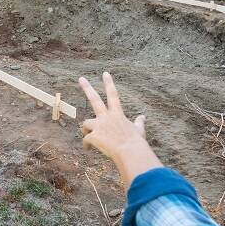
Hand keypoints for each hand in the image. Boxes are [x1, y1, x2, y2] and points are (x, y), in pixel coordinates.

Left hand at [79, 72, 161, 187]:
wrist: (130, 152)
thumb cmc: (136, 143)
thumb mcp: (139, 130)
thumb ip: (139, 122)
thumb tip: (143, 117)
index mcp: (118, 114)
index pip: (113, 95)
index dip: (109, 83)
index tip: (105, 73)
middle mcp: (107, 117)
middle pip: (94, 99)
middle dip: (87, 87)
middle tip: (81, 78)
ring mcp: (99, 126)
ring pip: (86, 123)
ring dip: (86, 130)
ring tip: (89, 137)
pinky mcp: (93, 136)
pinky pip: (85, 140)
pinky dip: (86, 145)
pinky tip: (88, 150)